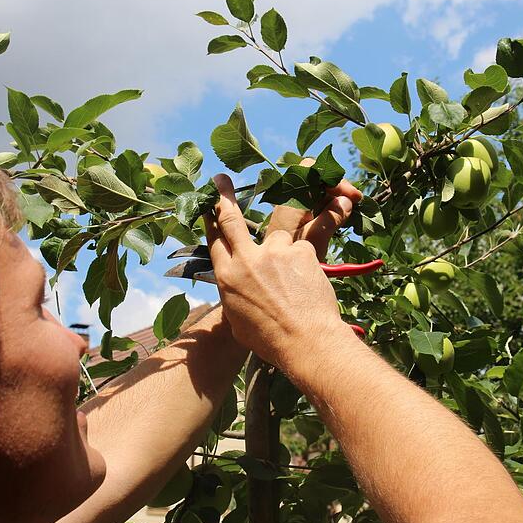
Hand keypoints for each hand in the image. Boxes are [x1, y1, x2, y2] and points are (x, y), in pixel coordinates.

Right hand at [204, 174, 350, 366]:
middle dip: (224, 197)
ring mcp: (274, 252)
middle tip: (220, 179)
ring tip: (296, 258)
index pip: (214, 241)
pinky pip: (307, 243)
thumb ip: (236, 298)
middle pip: (232, 220)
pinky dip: (311, 252)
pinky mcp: (301, 251)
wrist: (304, 342)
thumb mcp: (239, 322)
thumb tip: (236, 291)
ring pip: (279, 231)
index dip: (210, 221)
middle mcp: (246, 260)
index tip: (207, 206)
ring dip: (286, 238)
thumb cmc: (271, 342)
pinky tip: (316, 268)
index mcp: (227, 278)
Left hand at [266, 158, 361, 259]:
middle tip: (356, 201)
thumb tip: (345, 201)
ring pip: (316, 192)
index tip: (352, 196)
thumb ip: (330, 219)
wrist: (276, 281)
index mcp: (290, 200)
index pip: (310, 170)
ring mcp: (291, 210)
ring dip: (335, 197)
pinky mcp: (295, 221)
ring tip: (351, 211)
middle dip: (337, 187)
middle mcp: (288, 200)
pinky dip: (329, 207)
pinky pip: (314, 205)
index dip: (333, 177)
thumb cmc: (292, 261)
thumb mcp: (315, 241)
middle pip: (315, 179)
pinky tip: (341, 218)